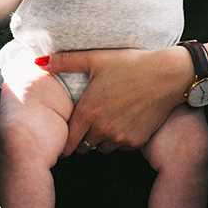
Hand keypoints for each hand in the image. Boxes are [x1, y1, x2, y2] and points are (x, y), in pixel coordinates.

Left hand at [37, 47, 193, 155]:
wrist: (167, 75)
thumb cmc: (131, 64)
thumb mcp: (97, 59)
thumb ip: (66, 61)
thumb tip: (40, 61)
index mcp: (88, 111)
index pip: (68, 141)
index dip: (65, 140)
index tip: (67, 135)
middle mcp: (102, 129)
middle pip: (84, 147)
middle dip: (82, 138)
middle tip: (88, 124)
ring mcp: (120, 137)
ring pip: (102, 148)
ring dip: (100, 140)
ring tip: (107, 120)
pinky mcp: (136, 141)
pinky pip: (121, 147)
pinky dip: (119, 139)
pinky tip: (124, 121)